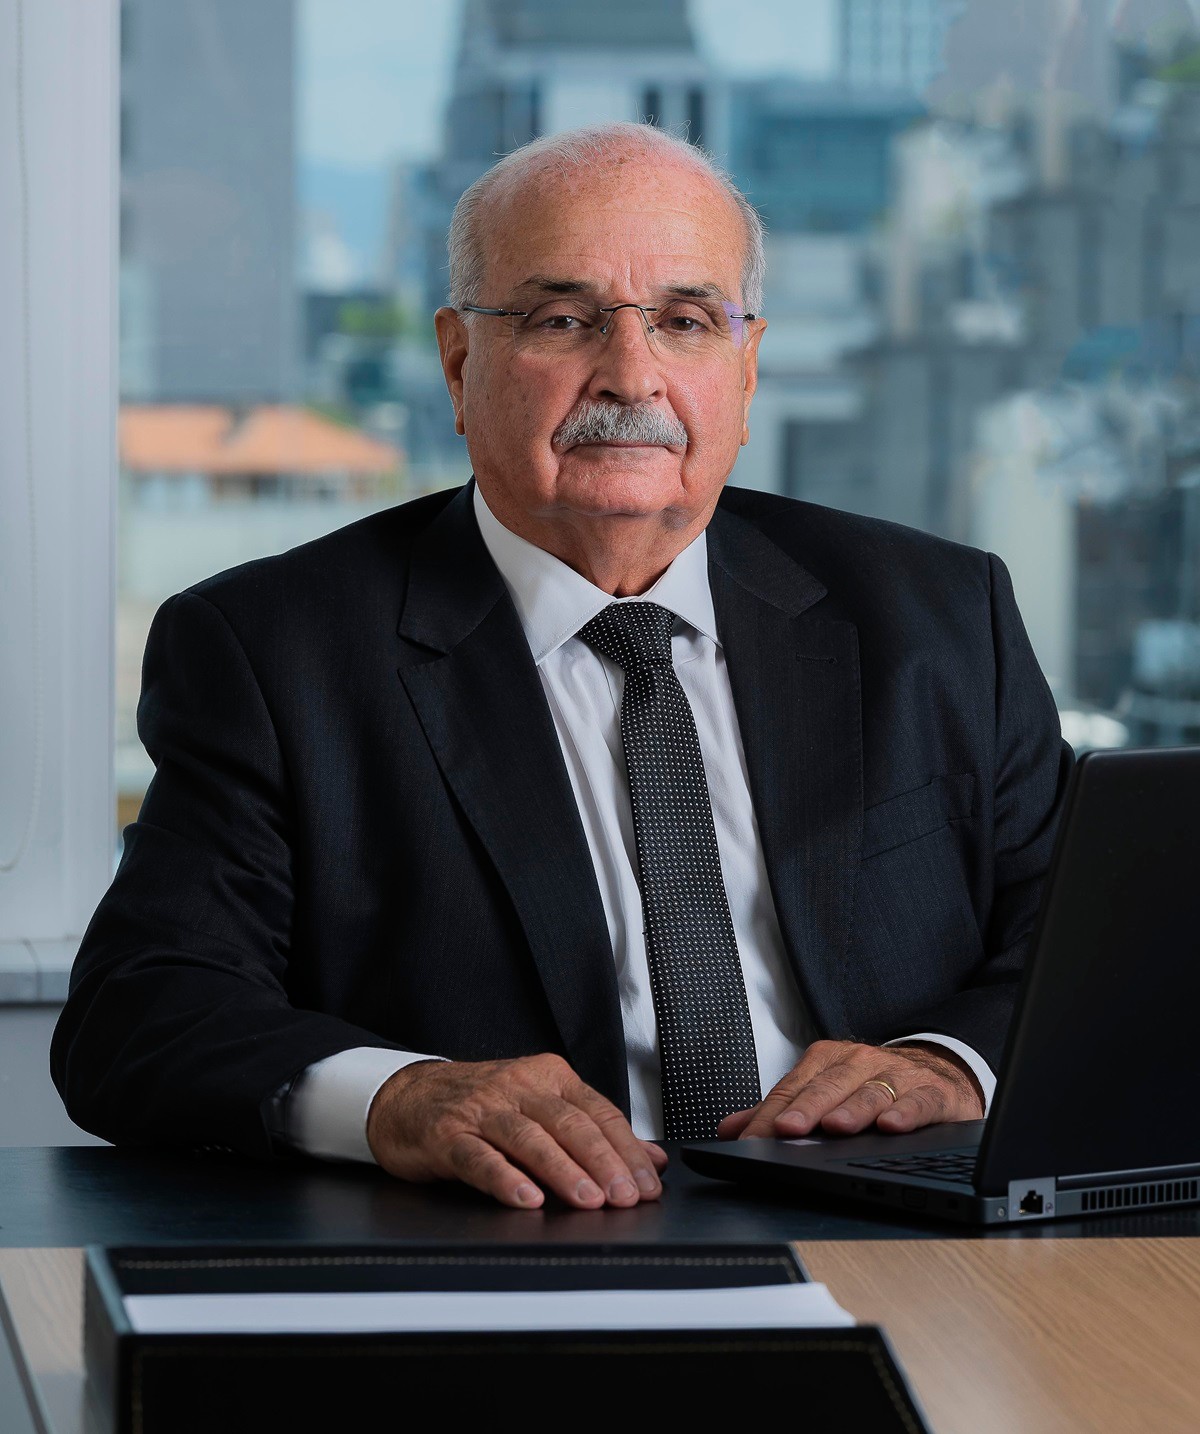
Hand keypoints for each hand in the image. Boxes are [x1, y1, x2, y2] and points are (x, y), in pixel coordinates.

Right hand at [366, 1053, 667, 1209]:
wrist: (406, 1097)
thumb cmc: (481, 1106)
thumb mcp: (540, 1109)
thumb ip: (596, 1133)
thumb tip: (654, 1161)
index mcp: (548, 1077)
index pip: (599, 1112)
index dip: (627, 1150)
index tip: (648, 1185)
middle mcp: (518, 1087)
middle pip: (570, 1123)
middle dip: (603, 1163)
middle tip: (626, 1197)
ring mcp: (481, 1109)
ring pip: (530, 1139)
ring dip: (563, 1171)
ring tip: (589, 1201)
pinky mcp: (447, 1134)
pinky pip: (480, 1157)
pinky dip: (506, 1179)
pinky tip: (527, 1200)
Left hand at [716, 1040, 983, 1140]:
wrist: (936, 1072)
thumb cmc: (870, 1085)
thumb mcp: (824, 1092)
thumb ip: (777, 1111)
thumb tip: (731, 1130)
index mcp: (827, 1061)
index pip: (791, 1090)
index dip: (770, 1116)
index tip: (752, 1140)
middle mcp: (859, 1062)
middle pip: (828, 1087)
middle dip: (806, 1108)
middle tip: (787, 1129)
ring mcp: (897, 1075)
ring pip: (871, 1092)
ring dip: (852, 1110)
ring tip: (835, 1127)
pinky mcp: (932, 1092)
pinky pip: (918, 1102)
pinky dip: (905, 1113)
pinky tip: (891, 1126)